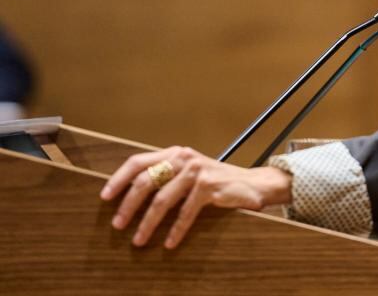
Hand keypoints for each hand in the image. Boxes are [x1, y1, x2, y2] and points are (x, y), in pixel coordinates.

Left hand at [99, 146, 291, 248]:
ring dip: (147, 223)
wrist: (253, 184)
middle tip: (117, 224)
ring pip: (162, 199)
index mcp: (175, 153)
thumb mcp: (189, 174)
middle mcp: (184, 158)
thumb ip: (167, 177)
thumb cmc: (216, 182)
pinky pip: (185, 212)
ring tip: (138, 240)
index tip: (104, 197)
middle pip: (145, 181)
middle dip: (128, 205)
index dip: (119, 179)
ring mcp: (197, 171)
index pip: (138, 161)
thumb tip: (131, 196)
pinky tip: (169, 243)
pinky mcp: (209, 186)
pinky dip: (176, 230)